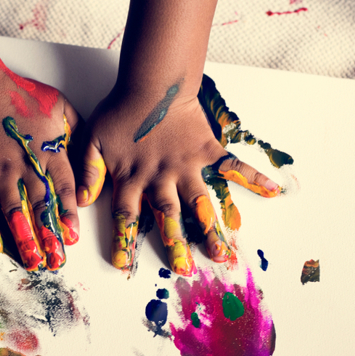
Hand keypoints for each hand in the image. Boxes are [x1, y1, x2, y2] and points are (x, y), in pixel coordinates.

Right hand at [0, 73, 80, 271]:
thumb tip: (90, 153)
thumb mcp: (59, 106)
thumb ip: (77, 130)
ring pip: (14, 211)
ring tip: (32, 262)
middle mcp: (26, 166)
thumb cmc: (18, 96)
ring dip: (23, 239)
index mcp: (49, 152)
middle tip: (56, 261)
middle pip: (41, 207)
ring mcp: (0, 172)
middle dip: (50, 236)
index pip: (64, 189)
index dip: (69, 215)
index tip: (73, 237)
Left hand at [75, 84, 279, 276]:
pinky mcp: (206, 150)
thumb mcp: (92, 141)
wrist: (151, 84)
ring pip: (199, 203)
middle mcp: (160, 178)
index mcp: (131, 178)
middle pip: (167, 216)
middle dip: (175, 245)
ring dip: (210, 229)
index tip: (123, 265)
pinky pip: (231, 166)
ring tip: (222, 254)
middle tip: (183, 271)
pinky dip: (253, 177)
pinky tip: (274, 190)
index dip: (123, 240)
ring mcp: (185, 166)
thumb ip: (88, 173)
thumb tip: (80, 202)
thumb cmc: (119, 111)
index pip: (126, 215)